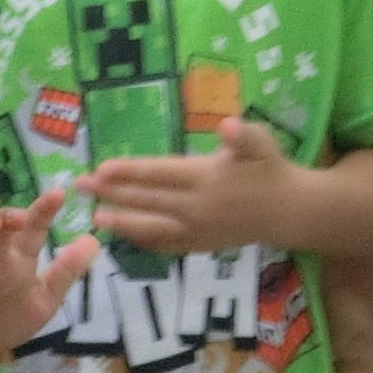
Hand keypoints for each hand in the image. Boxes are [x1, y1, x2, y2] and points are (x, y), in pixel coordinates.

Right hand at [0, 187, 96, 357]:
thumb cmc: (6, 318)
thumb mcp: (44, 300)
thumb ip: (66, 272)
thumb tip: (94, 241)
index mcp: (19, 260)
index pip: (33, 231)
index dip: (44, 213)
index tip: (58, 195)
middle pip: (3, 232)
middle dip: (12, 220)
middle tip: (24, 218)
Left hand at [83, 117, 308, 259]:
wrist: (291, 211)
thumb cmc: (271, 169)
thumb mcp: (262, 143)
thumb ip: (244, 135)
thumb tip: (228, 126)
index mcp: (206, 179)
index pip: (158, 175)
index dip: (128, 172)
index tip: (100, 169)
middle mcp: (197, 208)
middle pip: (147, 200)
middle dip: (112, 193)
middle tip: (81, 187)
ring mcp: (197, 231)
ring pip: (152, 228)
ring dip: (121, 222)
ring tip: (95, 217)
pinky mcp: (200, 246)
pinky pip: (166, 246)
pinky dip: (143, 241)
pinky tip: (124, 236)